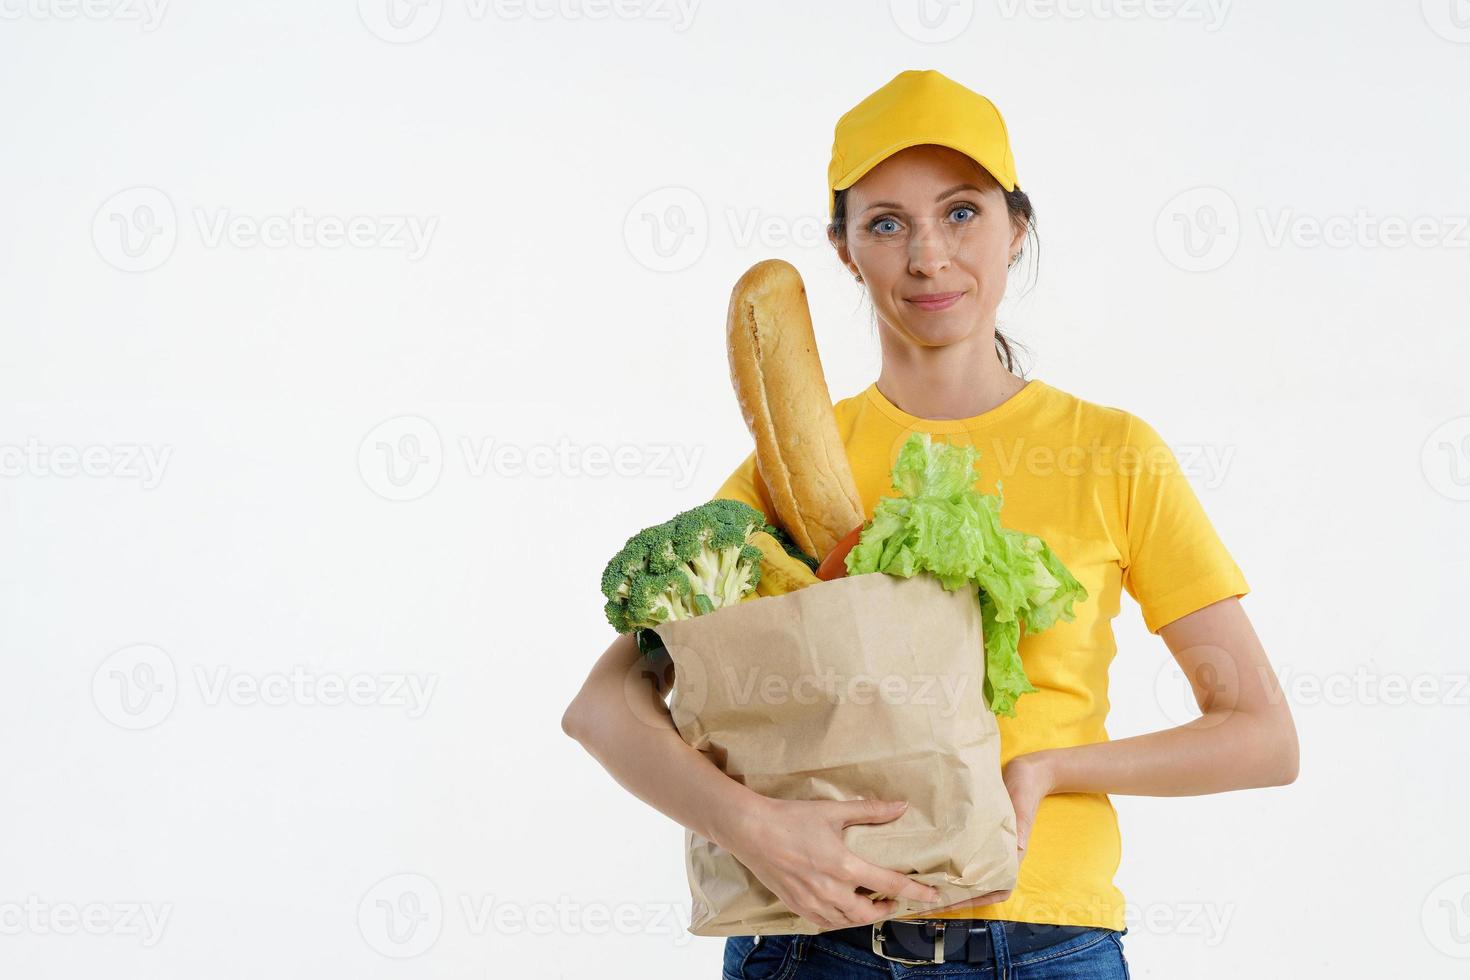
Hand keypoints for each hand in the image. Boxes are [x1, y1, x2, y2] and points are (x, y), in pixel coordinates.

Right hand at [719, 795, 944, 930]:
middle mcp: (830, 890)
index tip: (932, 894)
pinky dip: (840, 920)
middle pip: (869, 913)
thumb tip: (901, 806)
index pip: (890, 884)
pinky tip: (842, 910)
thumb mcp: (833, 811)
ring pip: (847, 921)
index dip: (915, 891)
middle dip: (886, 908)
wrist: (750, 830)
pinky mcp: (796, 905)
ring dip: (864, 916)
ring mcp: (812, 901)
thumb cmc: (791, 818)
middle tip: (894, 899)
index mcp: (843, 866)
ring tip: (870, 904)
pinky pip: (825, 923)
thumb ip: (870, 811)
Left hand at [922, 753, 1055, 913]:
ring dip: (948, 881)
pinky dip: (947, 859)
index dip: (975, 900)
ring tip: (924, 884)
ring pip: (967, 872)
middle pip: (977, 886)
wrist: (1028, 772)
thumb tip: (1019, 849)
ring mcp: (987, 846)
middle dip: (954, 895)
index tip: (952, 903)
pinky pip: (962, 852)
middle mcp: (998, 855)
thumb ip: (1021, 827)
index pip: (996, 889)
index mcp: (1012, 856)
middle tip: (928, 898)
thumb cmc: (1026, 790)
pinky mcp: (977, 833)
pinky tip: (928, 858)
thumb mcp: (1022, 808)